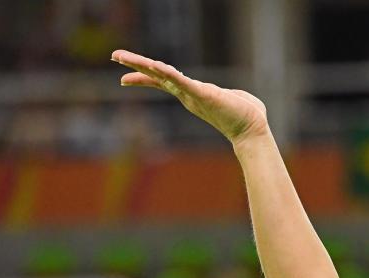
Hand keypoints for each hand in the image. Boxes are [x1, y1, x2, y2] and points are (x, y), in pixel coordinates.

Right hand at [112, 49, 268, 144]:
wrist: (254, 130)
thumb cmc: (248, 115)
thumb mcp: (234, 99)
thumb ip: (230, 95)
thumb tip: (235, 96)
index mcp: (192, 93)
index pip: (164, 81)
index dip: (145, 76)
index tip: (125, 77)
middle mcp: (187, 95)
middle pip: (156, 76)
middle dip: (135, 66)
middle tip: (114, 56)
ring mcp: (192, 94)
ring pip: (162, 76)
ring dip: (141, 65)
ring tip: (121, 57)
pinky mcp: (202, 94)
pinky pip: (180, 81)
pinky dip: (166, 73)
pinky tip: (153, 65)